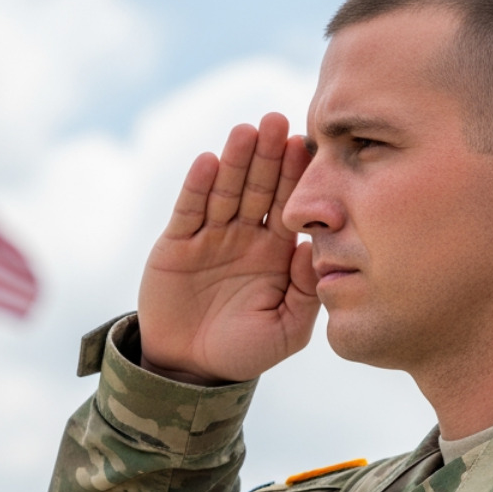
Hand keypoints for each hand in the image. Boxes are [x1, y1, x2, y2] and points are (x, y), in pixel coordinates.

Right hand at [137, 113, 319, 383]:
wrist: (191, 370)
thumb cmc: (244, 351)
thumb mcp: (287, 329)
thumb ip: (305, 293)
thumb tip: (315, 252)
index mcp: (276, 252)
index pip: (290, 205)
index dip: (297, 176)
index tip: (307, 145)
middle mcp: (245, 236)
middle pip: (259, 187)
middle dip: (268, 155)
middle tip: (278, 121)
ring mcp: (210, 236)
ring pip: (225, 190)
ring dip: (236, 160)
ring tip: (246, 131)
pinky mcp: (177, 243)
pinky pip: (189, 210)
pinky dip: (197, 186)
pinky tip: (208, 161)